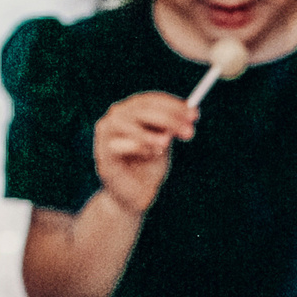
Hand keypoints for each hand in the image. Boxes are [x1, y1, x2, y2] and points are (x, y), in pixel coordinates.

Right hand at [95, 92, 195, 216]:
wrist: (133, 195)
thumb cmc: (149, 166)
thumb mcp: (164, 143)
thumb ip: (172, 127)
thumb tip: (191, 110)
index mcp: (133, 110)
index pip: (152, 101)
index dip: (174, 106)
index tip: (194, 115)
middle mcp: (117, 116)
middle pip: (141, 109)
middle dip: (168, 119)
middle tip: (188, 132)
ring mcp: (106, 132)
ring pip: (128, 123)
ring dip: (150, 134)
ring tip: (164, 145)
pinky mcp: (102, 152)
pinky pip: (119, 144)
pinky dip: (137, 147)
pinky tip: (148, 155)